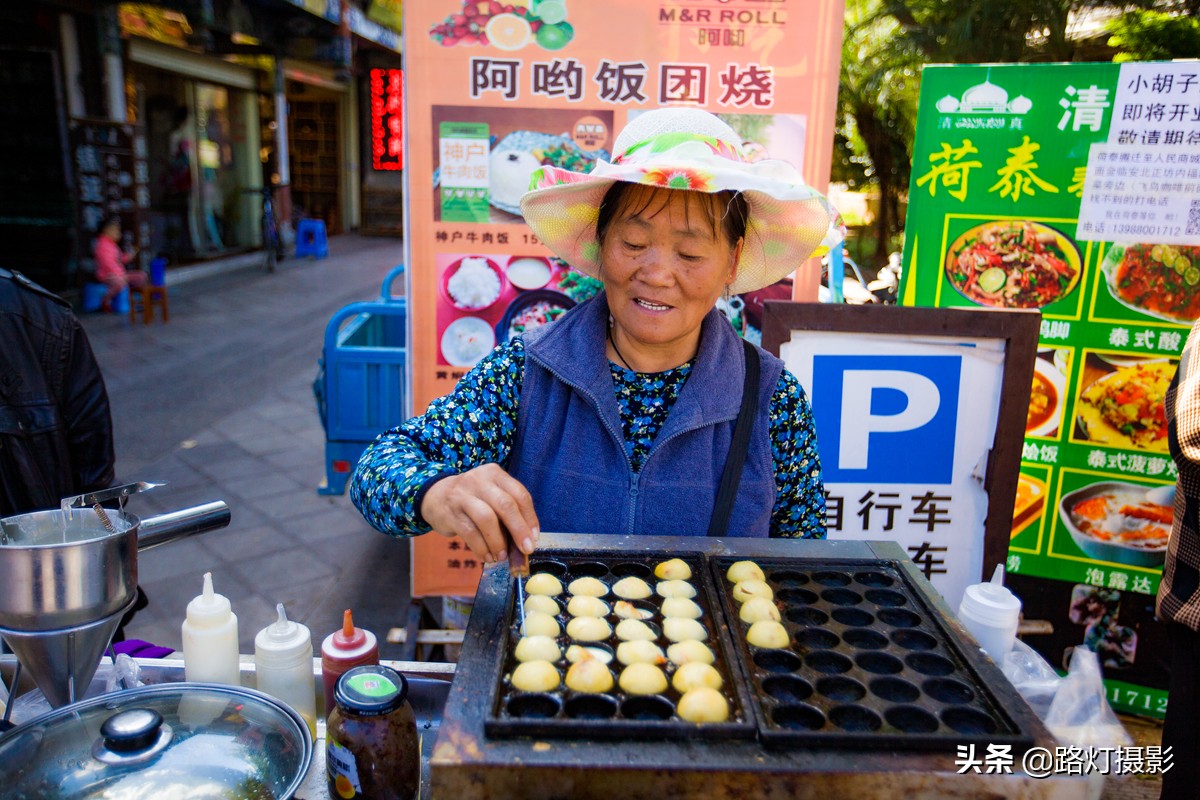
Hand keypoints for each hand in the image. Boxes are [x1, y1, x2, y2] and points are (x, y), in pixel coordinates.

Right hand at [420, 464, 539, 563]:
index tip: (533, 538)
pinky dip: (481, 548)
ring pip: (486, 519)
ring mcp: (463, 495)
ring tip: (501, 556)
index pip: (519, 494)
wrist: (435, 496)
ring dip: (498, 542)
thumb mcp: (490, 495)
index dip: (530, 518)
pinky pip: (470, 533)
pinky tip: (487, 557)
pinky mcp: (450, 512)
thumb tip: (525, 541)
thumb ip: (507, 512)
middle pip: (505, 505)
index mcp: (495, 474)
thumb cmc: (472, 499)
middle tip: (526, 549)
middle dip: (518, 530)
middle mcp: (479, 480)